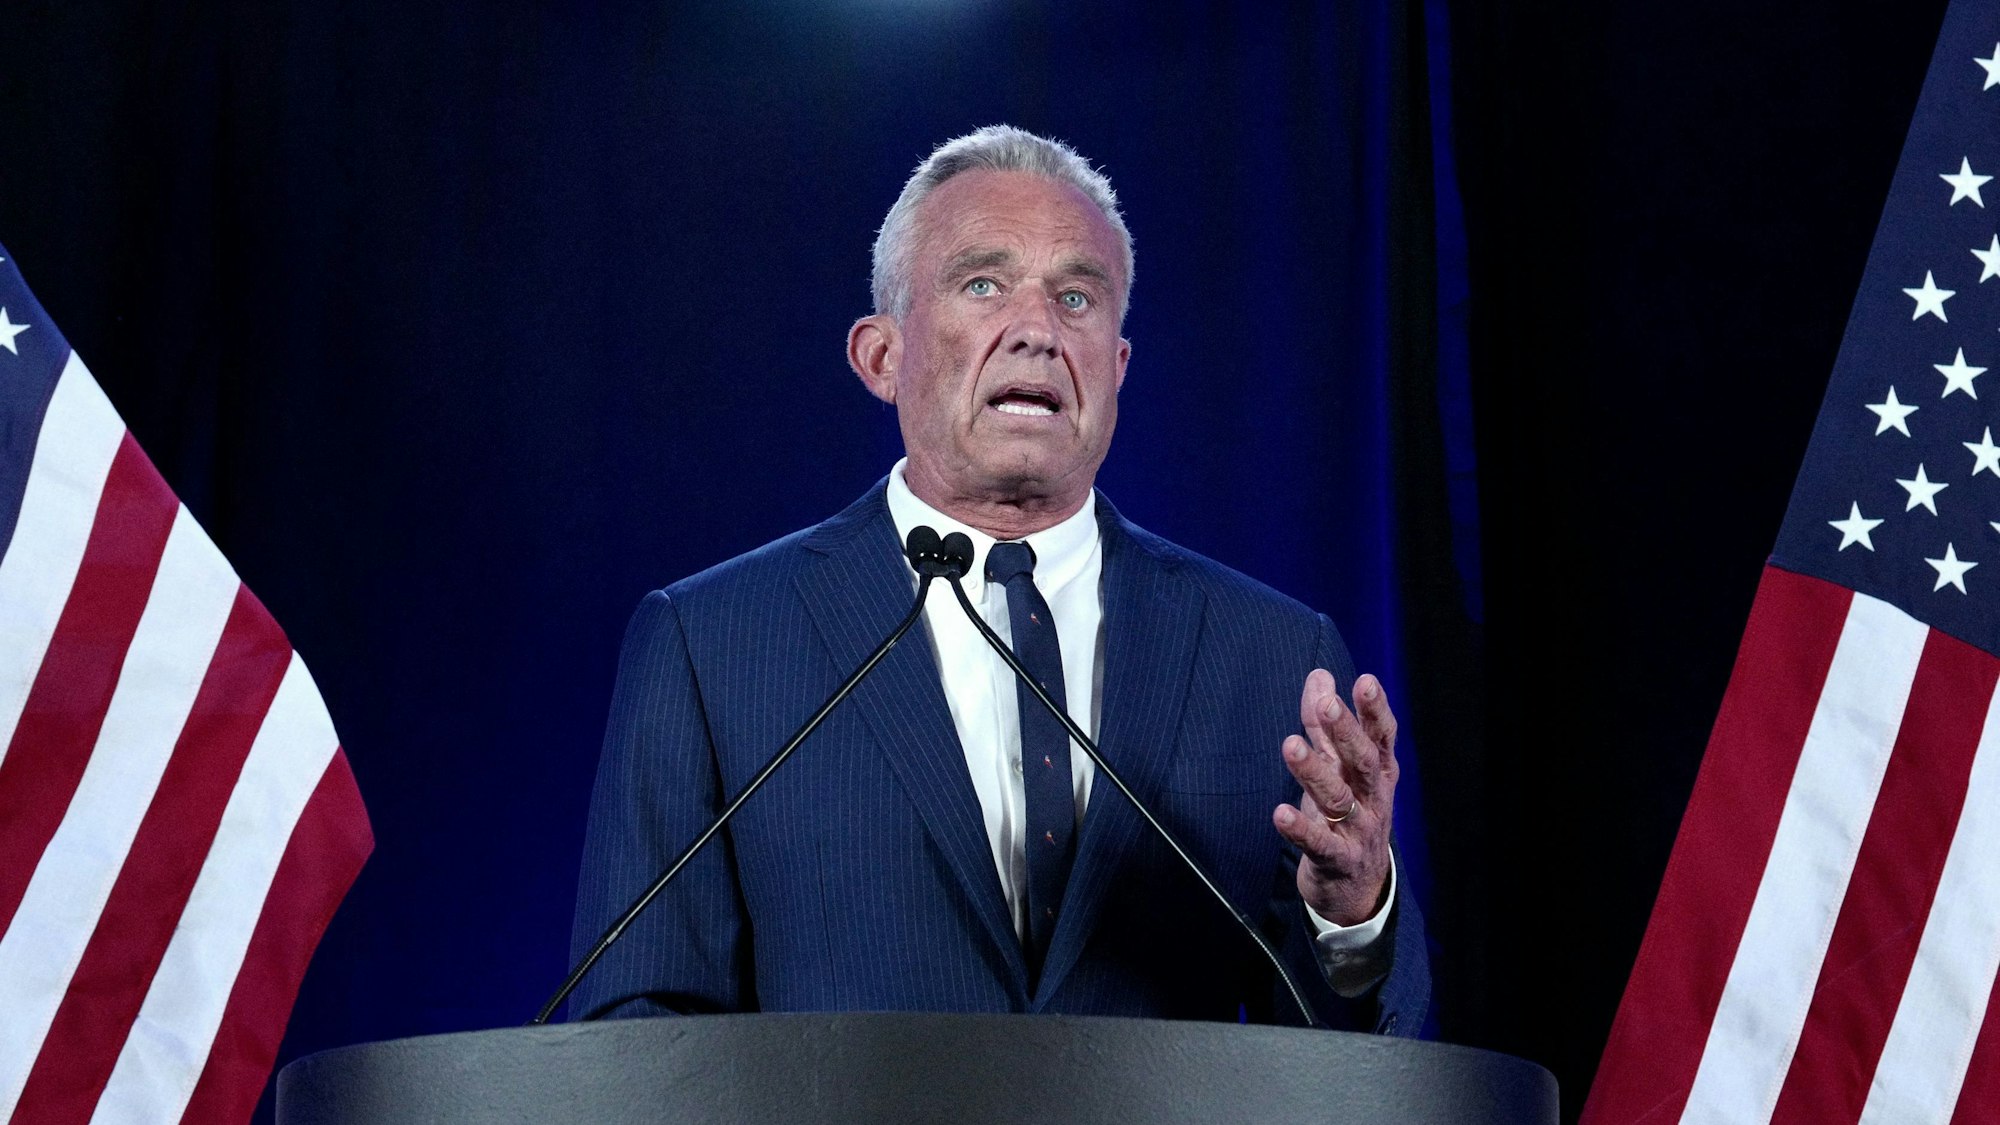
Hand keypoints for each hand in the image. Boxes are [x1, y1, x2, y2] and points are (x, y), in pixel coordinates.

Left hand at [1271, 669, 1397, 925]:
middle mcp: (1374, 799)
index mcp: (1378, 772)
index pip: (1381, 737)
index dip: (1375, 710)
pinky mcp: (1337, 860)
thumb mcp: (1340, 768)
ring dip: (1314, 772)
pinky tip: (1280, 813)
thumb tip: (1319, 675)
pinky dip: (1301, 829)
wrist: (1359, 887)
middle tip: (1326, 705)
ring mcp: (1358, 831)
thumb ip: (1325, 724)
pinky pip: (1319, 844)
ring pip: (1338, 798)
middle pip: (1361, 762)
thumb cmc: (1348, 814)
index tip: (1365, 682)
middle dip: (1345, 732)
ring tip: (1290, 746)